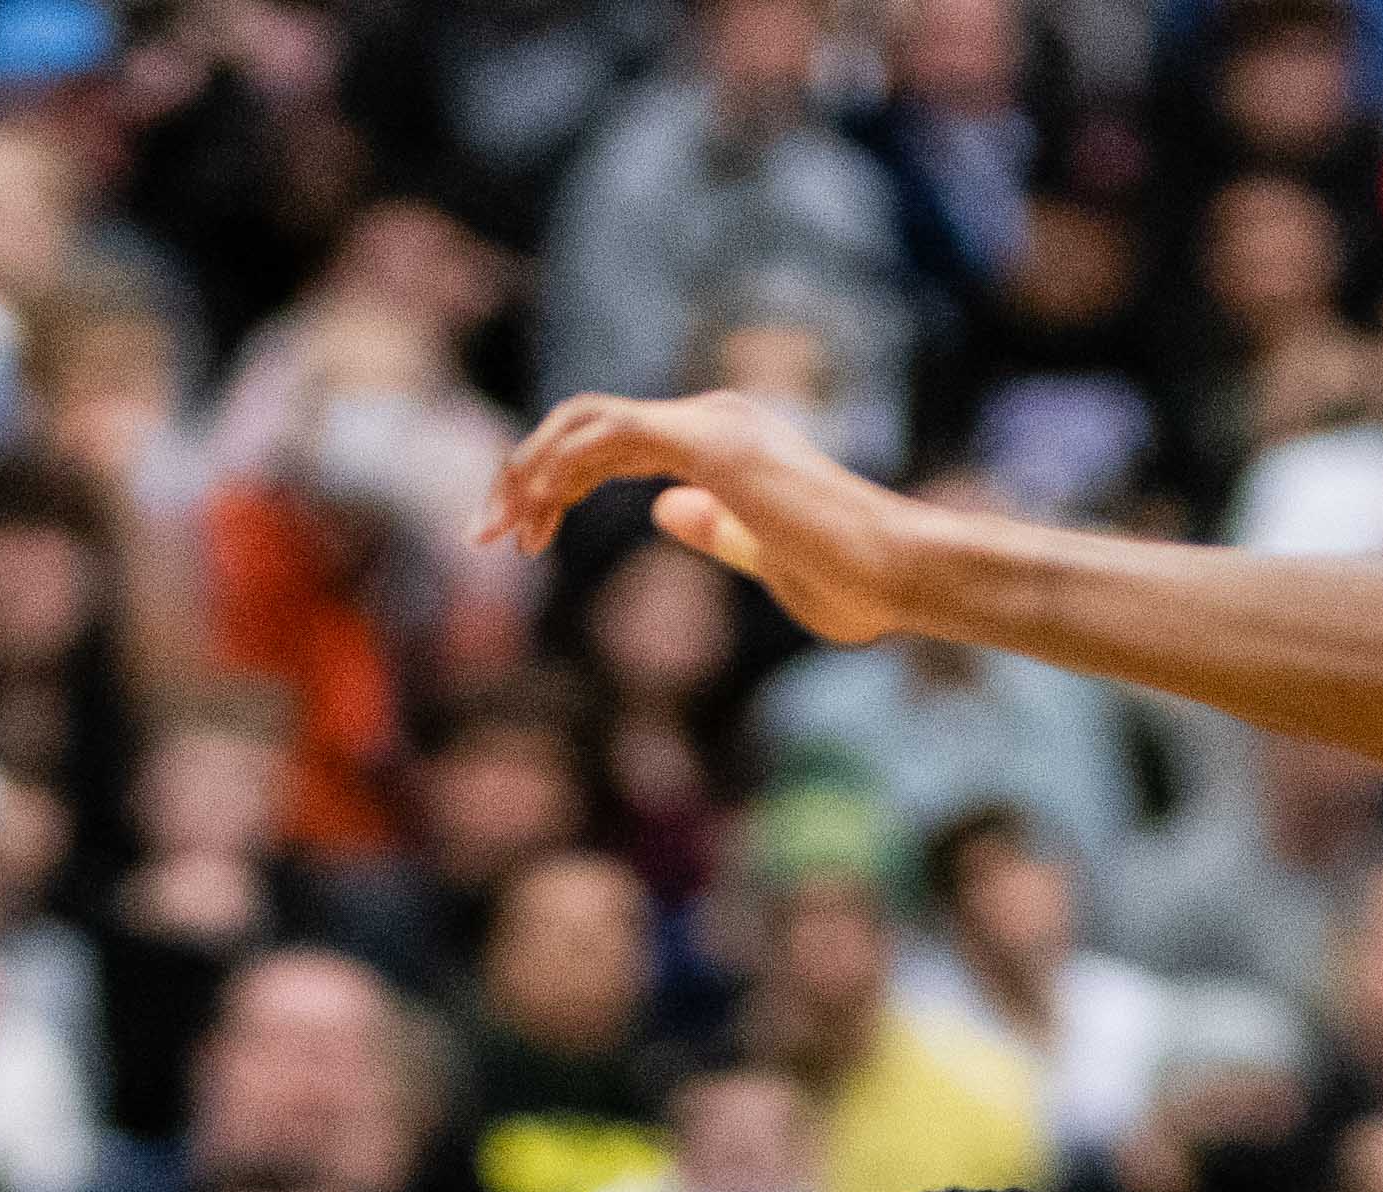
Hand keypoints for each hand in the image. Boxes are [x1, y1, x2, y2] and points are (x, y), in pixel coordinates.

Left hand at [479, 387, 926, 641]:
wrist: (901, 574)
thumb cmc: (852, 582)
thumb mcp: (764, 559)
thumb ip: (716, 530)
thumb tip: (664, 509)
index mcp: (722, 442)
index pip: (612, 441)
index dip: (553, 484)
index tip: (519, 543)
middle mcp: (712, 417)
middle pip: (585, 423)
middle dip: (522, 472)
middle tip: (481, 535)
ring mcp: (711, 423)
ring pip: (586, 422)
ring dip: (527, 471)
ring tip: (495, 531)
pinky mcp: (712, 443)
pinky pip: (611, 436)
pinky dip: (561, 467)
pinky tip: (534, 510)